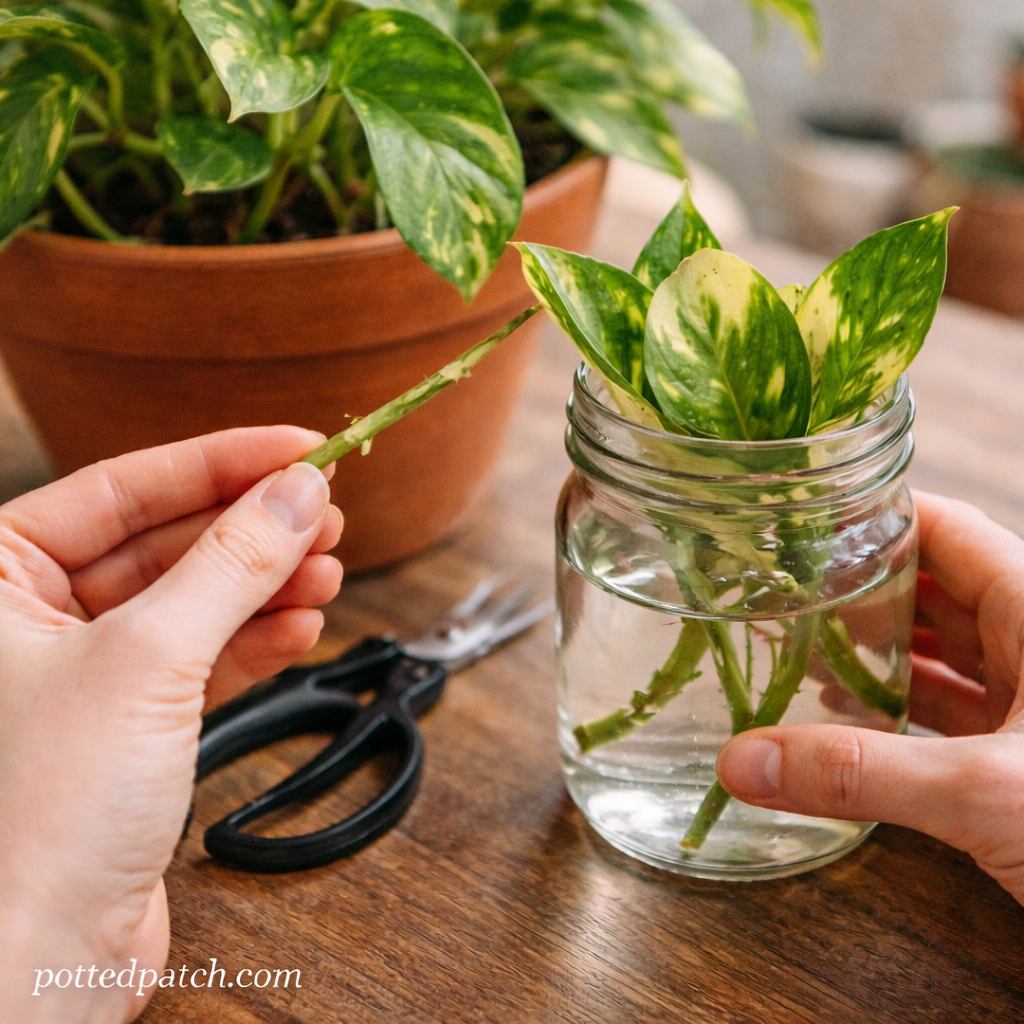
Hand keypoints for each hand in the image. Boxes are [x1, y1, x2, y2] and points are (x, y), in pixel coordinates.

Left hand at [0, 428, 342, 1021]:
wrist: (39, 963)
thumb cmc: (36, 818)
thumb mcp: (149, 659)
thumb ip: (231, 565)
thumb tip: (296, 493)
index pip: (123, 487)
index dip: (222, 462)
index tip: (298, 447)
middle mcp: (29, 622)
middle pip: (166, 543)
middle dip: (253, 529)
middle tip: (326, 510)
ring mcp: (84, 676)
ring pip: (192, 602)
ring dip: (267, 585)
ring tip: (328, 568)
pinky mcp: (130, 728)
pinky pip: (204, 659)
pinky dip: (258, 640)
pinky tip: (302, 624)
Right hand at [716, 490, 1023, 904]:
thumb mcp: (986, 792)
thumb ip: (860, 775)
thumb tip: (740, 762)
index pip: (947, 529)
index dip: (874, 517)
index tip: (798, 522)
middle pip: (934, 588)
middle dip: (857, 588)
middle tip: (779, 590)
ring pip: (942, 652)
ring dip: (873, 651)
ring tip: (798, 646)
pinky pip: (950, 710)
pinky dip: (895, 708)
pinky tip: (845, 715)